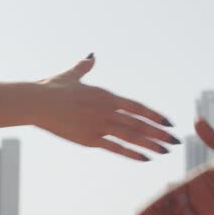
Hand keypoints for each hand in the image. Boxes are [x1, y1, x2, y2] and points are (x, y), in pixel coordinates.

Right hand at [0, 54, 179, 160]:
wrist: (36, 102)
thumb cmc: (52, 88)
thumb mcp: (71, 76)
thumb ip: (84, 68)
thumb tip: (90, 55)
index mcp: (106, 96)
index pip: (138, 107)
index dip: (155, 116)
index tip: (169, 123)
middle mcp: (107, 111)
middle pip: (140, 124)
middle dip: (160, 133)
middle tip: (176, 141)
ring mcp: (100, 126)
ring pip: (132, 136)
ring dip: (151, 144)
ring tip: (166, 151)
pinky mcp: (89, 139)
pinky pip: (115, 148)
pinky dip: (132, 154)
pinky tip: (146, 159)